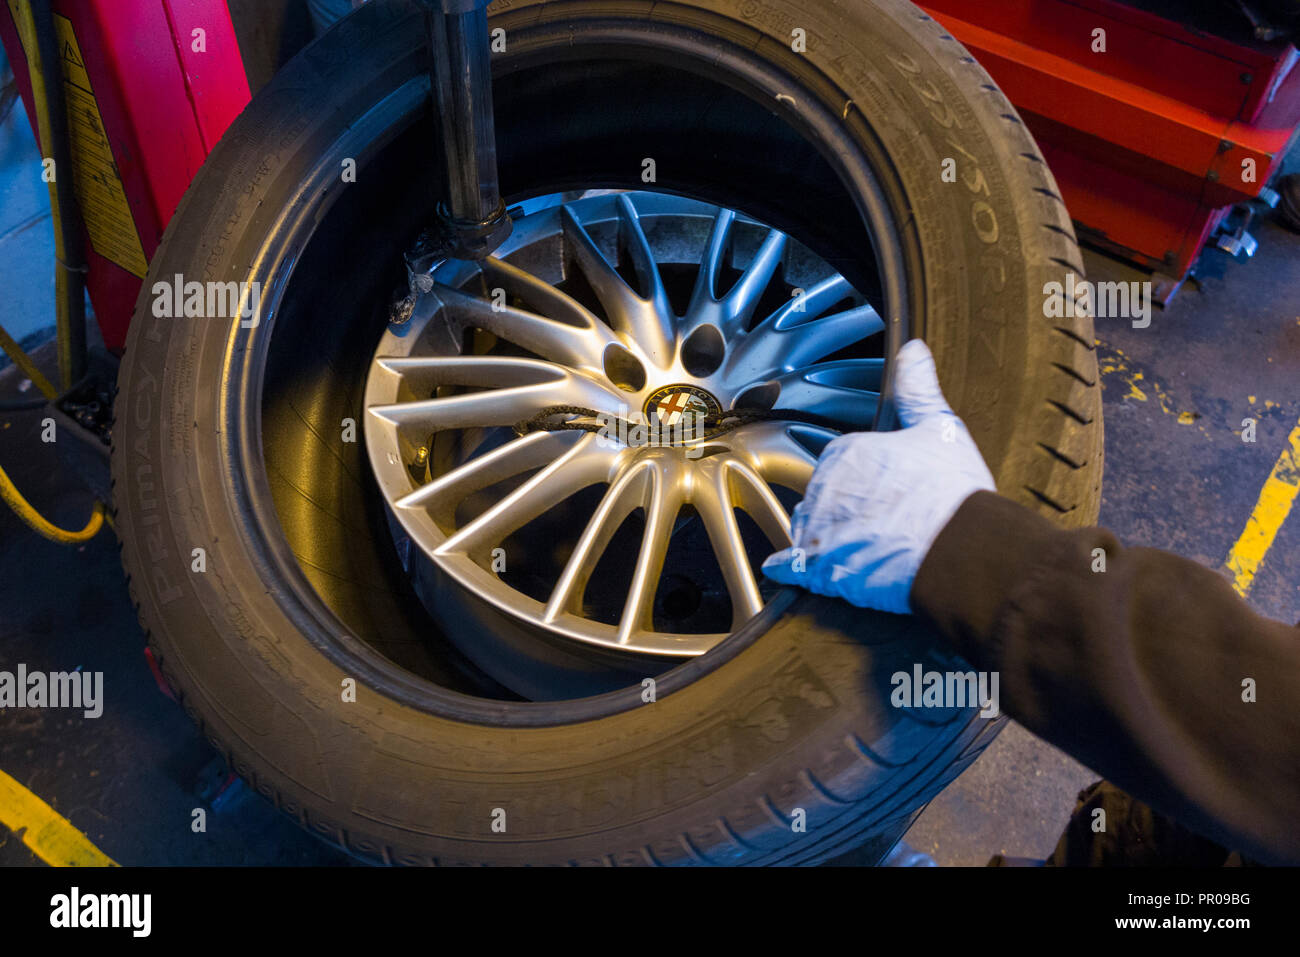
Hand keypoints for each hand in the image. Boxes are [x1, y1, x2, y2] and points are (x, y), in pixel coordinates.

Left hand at [762, 339, 994, 613]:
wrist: (962, 550)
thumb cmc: (953, 493)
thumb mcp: (940, 428)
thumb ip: (919, 389)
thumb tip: (914, 349)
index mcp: (848, 451)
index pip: (841, 464)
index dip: (863, 480)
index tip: (883, 492)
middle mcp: (825, 487)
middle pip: (823, 498)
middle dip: (844, 509)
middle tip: (880, 524)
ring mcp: (820, 529)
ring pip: (810, 530)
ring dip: (824, 539)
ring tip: (861, 551)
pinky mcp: (822, 569)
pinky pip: (793, 567)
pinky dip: (790, 570)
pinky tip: (789, 571)